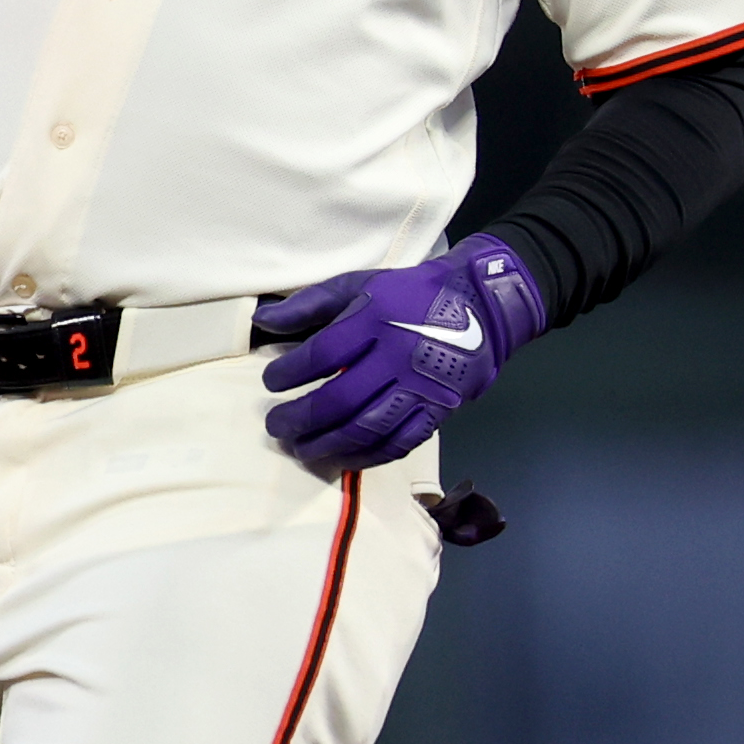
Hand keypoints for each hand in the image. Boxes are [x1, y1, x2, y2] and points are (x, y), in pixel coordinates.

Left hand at [254, 235, 547, 477]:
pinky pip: (398, 443)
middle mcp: (397, 357)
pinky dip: (366, 457)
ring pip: (367, 429)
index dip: (289, 373)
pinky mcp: (437, 411)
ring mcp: (420, 388)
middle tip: (275, 426)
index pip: (322, 354)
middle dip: (300, 419)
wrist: (480, 308)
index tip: (270, 382)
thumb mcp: (358, 285)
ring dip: (327, 445)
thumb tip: (263, 321)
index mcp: (375, 320)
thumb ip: (310, 303)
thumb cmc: (409, 295)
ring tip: (300, 449)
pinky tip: (342, 458)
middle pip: (341, 399)